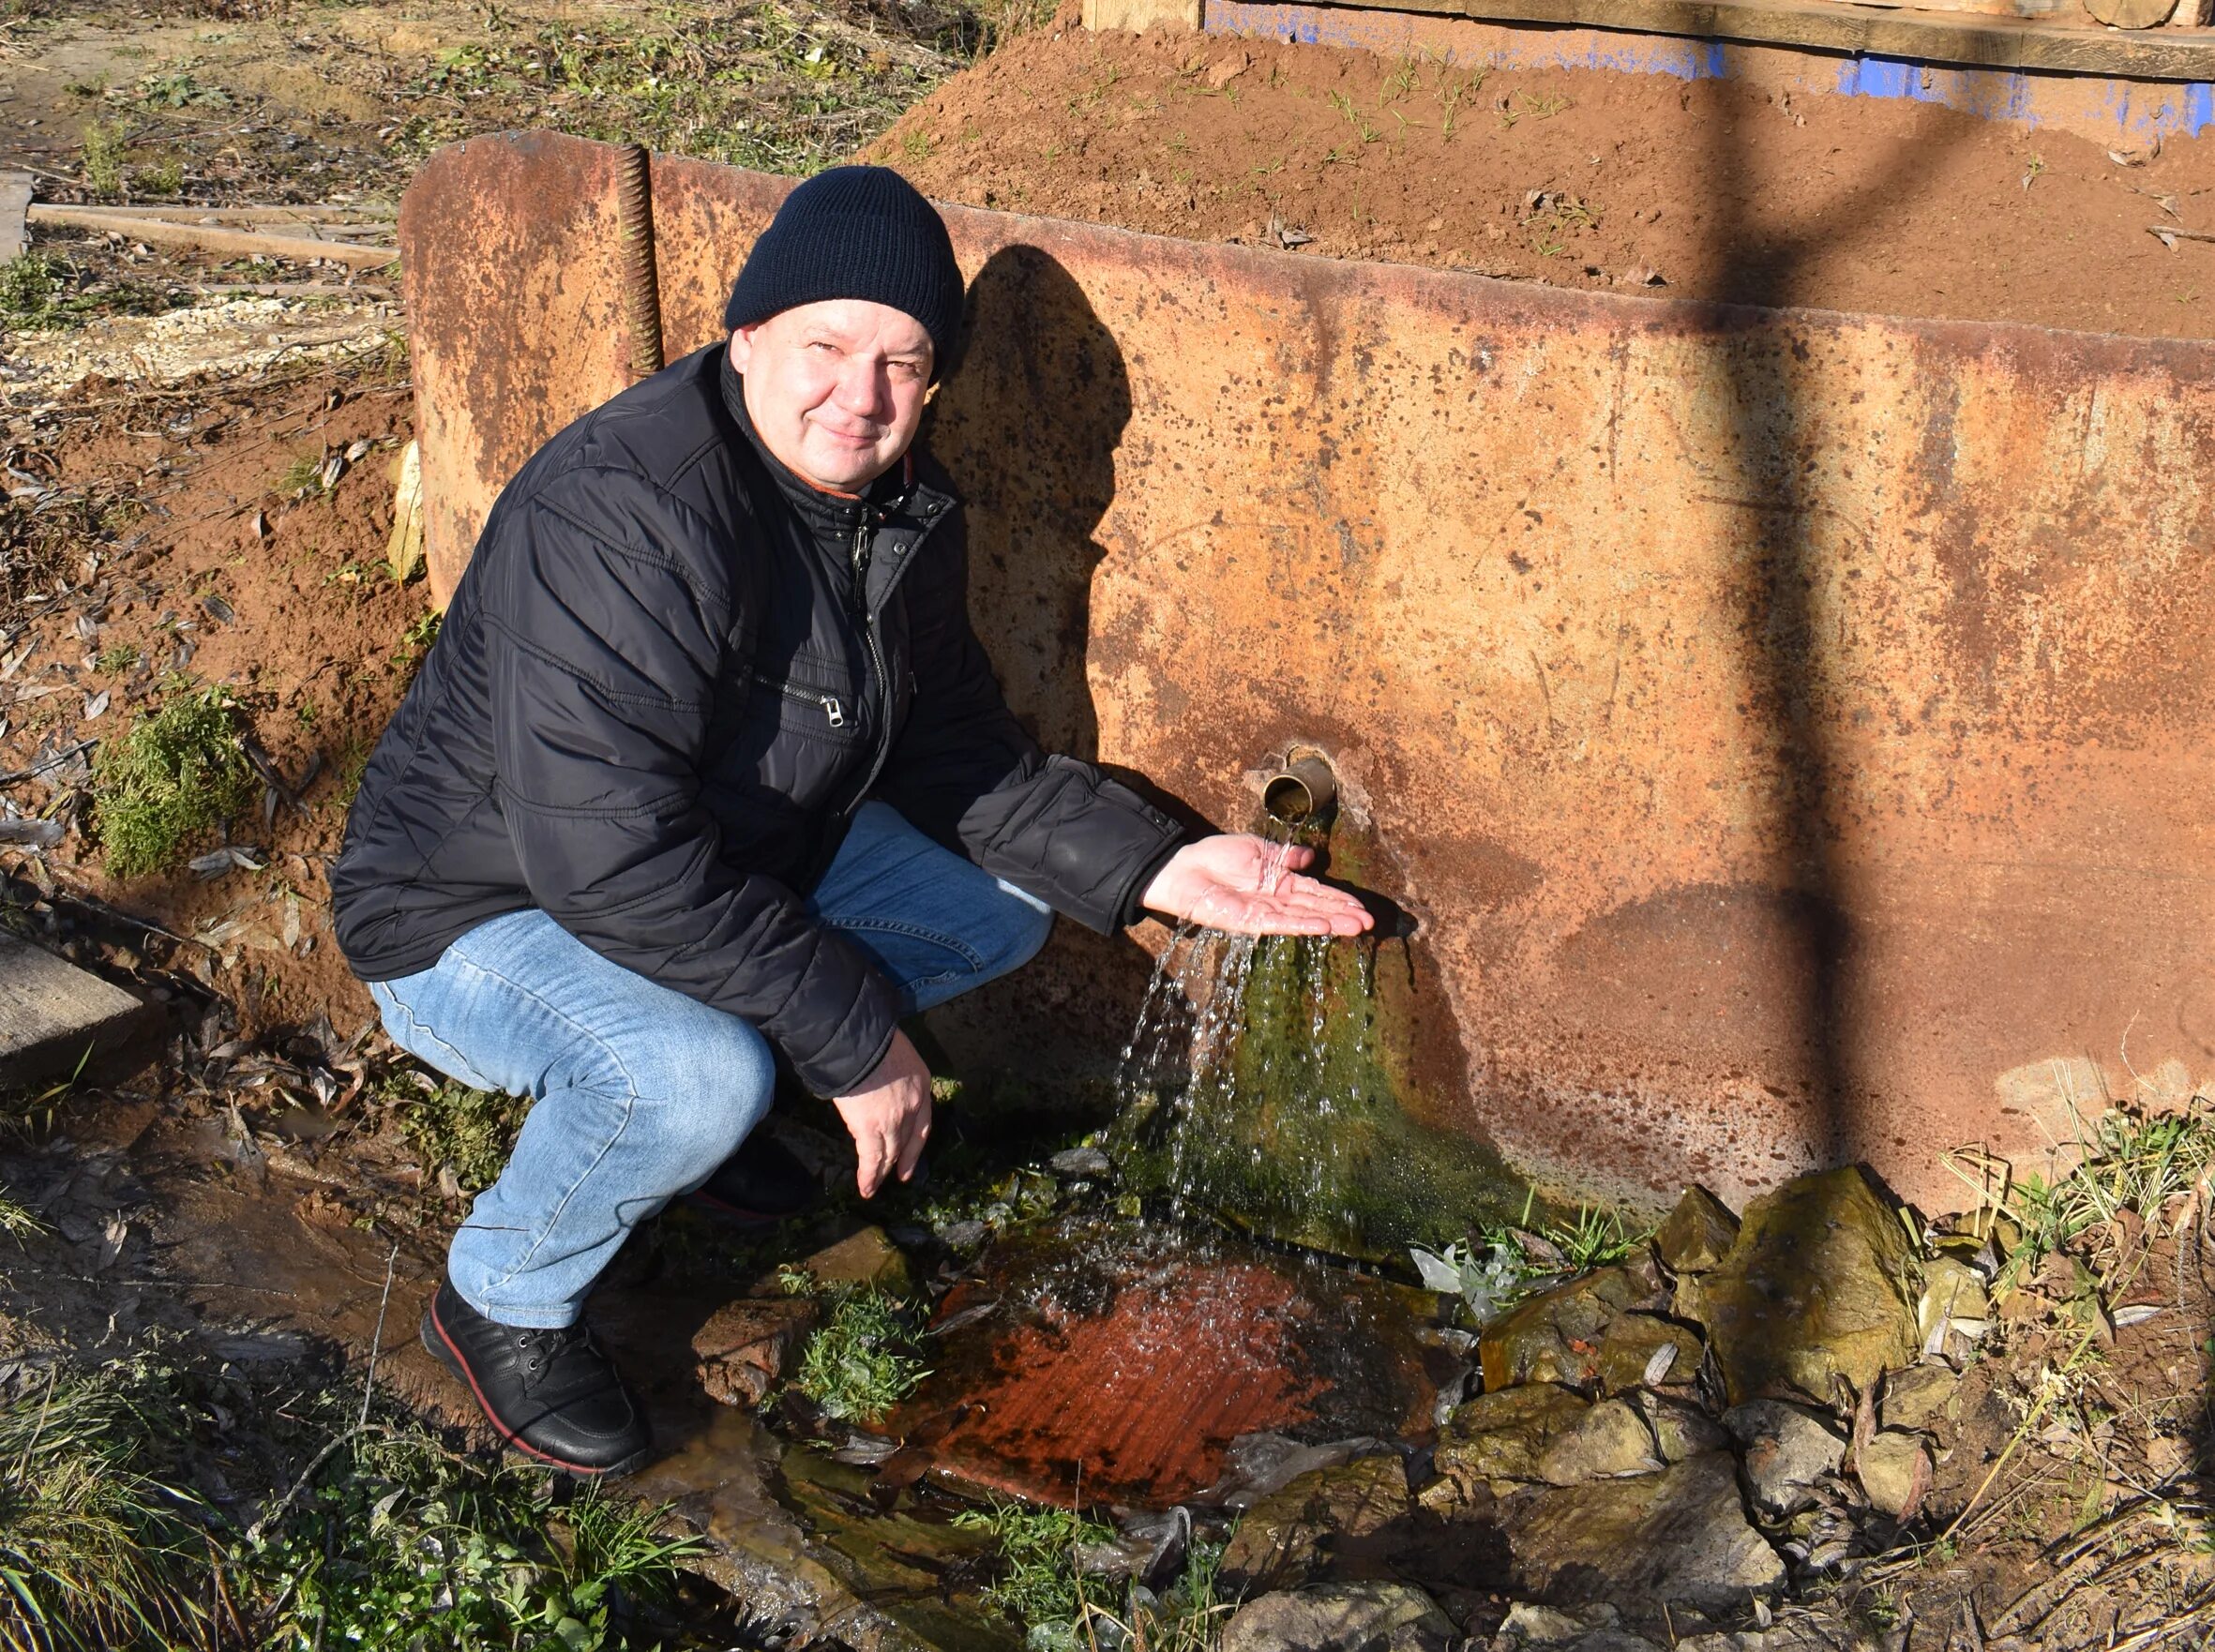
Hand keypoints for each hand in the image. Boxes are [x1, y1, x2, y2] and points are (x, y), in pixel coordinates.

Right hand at [831, 1030, 932, 1197]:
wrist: (857, 1041)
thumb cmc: (871, 1039)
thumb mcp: (893, 1052)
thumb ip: (891, 1074)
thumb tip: (876, 1085)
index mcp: (921, 1083)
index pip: (923, 1121)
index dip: (917, 1142)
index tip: (912, 1155)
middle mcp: (913, 1105)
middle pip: (908, 1139)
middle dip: (902, 1159)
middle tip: (897, 1176)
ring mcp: (894, 1120)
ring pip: (890, 1153)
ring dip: (881, 1173)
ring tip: (874, 1188)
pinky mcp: (871, 1129)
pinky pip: (871, 1159)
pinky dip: (868, 1176)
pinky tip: (865, 1188)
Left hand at [1140, 834, 1373, 936]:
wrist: (1184, 867)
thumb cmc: (1215, 857)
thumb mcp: (1255, 849)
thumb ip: (1284, 856)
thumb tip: (1310, 857)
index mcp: (1279, 882)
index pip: (1315, 893)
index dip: (1339, 900)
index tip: (1362, 908)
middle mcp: (1276, 901)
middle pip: (1315, 908)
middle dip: (1343, 915)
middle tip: (1369, 923)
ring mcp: (1263, 913)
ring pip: (1303, 919)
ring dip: (1330, 923)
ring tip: (1355, 928)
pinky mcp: (1248, 921)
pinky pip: (1279, 924)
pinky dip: (1301, 925)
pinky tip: (1322, 927)